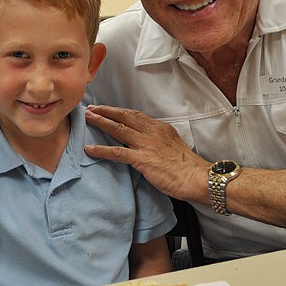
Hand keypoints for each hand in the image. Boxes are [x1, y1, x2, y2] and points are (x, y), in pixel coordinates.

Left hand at [83, 105, 207, 201]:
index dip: (119, 111)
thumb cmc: (188, 167)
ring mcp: (146, 145)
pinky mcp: (142, 159)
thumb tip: (150, 143)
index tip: (107, 108)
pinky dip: (102, 149)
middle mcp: (152, 132)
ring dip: (101, 123)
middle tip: (91, 108)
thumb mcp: (175, 145)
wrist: (198, 178)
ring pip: (118, 129)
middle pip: (125, 117)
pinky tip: (89, 148)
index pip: (136, 115)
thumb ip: (160, 141)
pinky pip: (117, 152)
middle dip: (106, 111)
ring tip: (87, 119)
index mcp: (160, 128)